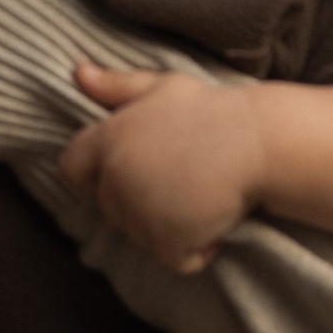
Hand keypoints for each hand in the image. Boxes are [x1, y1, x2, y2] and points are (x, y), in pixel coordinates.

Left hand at [58, 63, 267, 272]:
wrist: (260, 142)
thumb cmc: (214, 111)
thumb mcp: (163, 87)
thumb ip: (116, 86)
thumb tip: (78, 73)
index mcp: (110, 139)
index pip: (72, 167)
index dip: (95, 176)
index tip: (132, 174)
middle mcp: (116, 177)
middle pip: (111, 209)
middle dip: (142, 204)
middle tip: (185, 182)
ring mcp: (140, 211)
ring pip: (142, 236)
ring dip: (170, 227)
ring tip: (203, 196)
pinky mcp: (167, 239)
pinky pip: (176, 259)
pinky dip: (197, 250)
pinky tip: (217, 224)